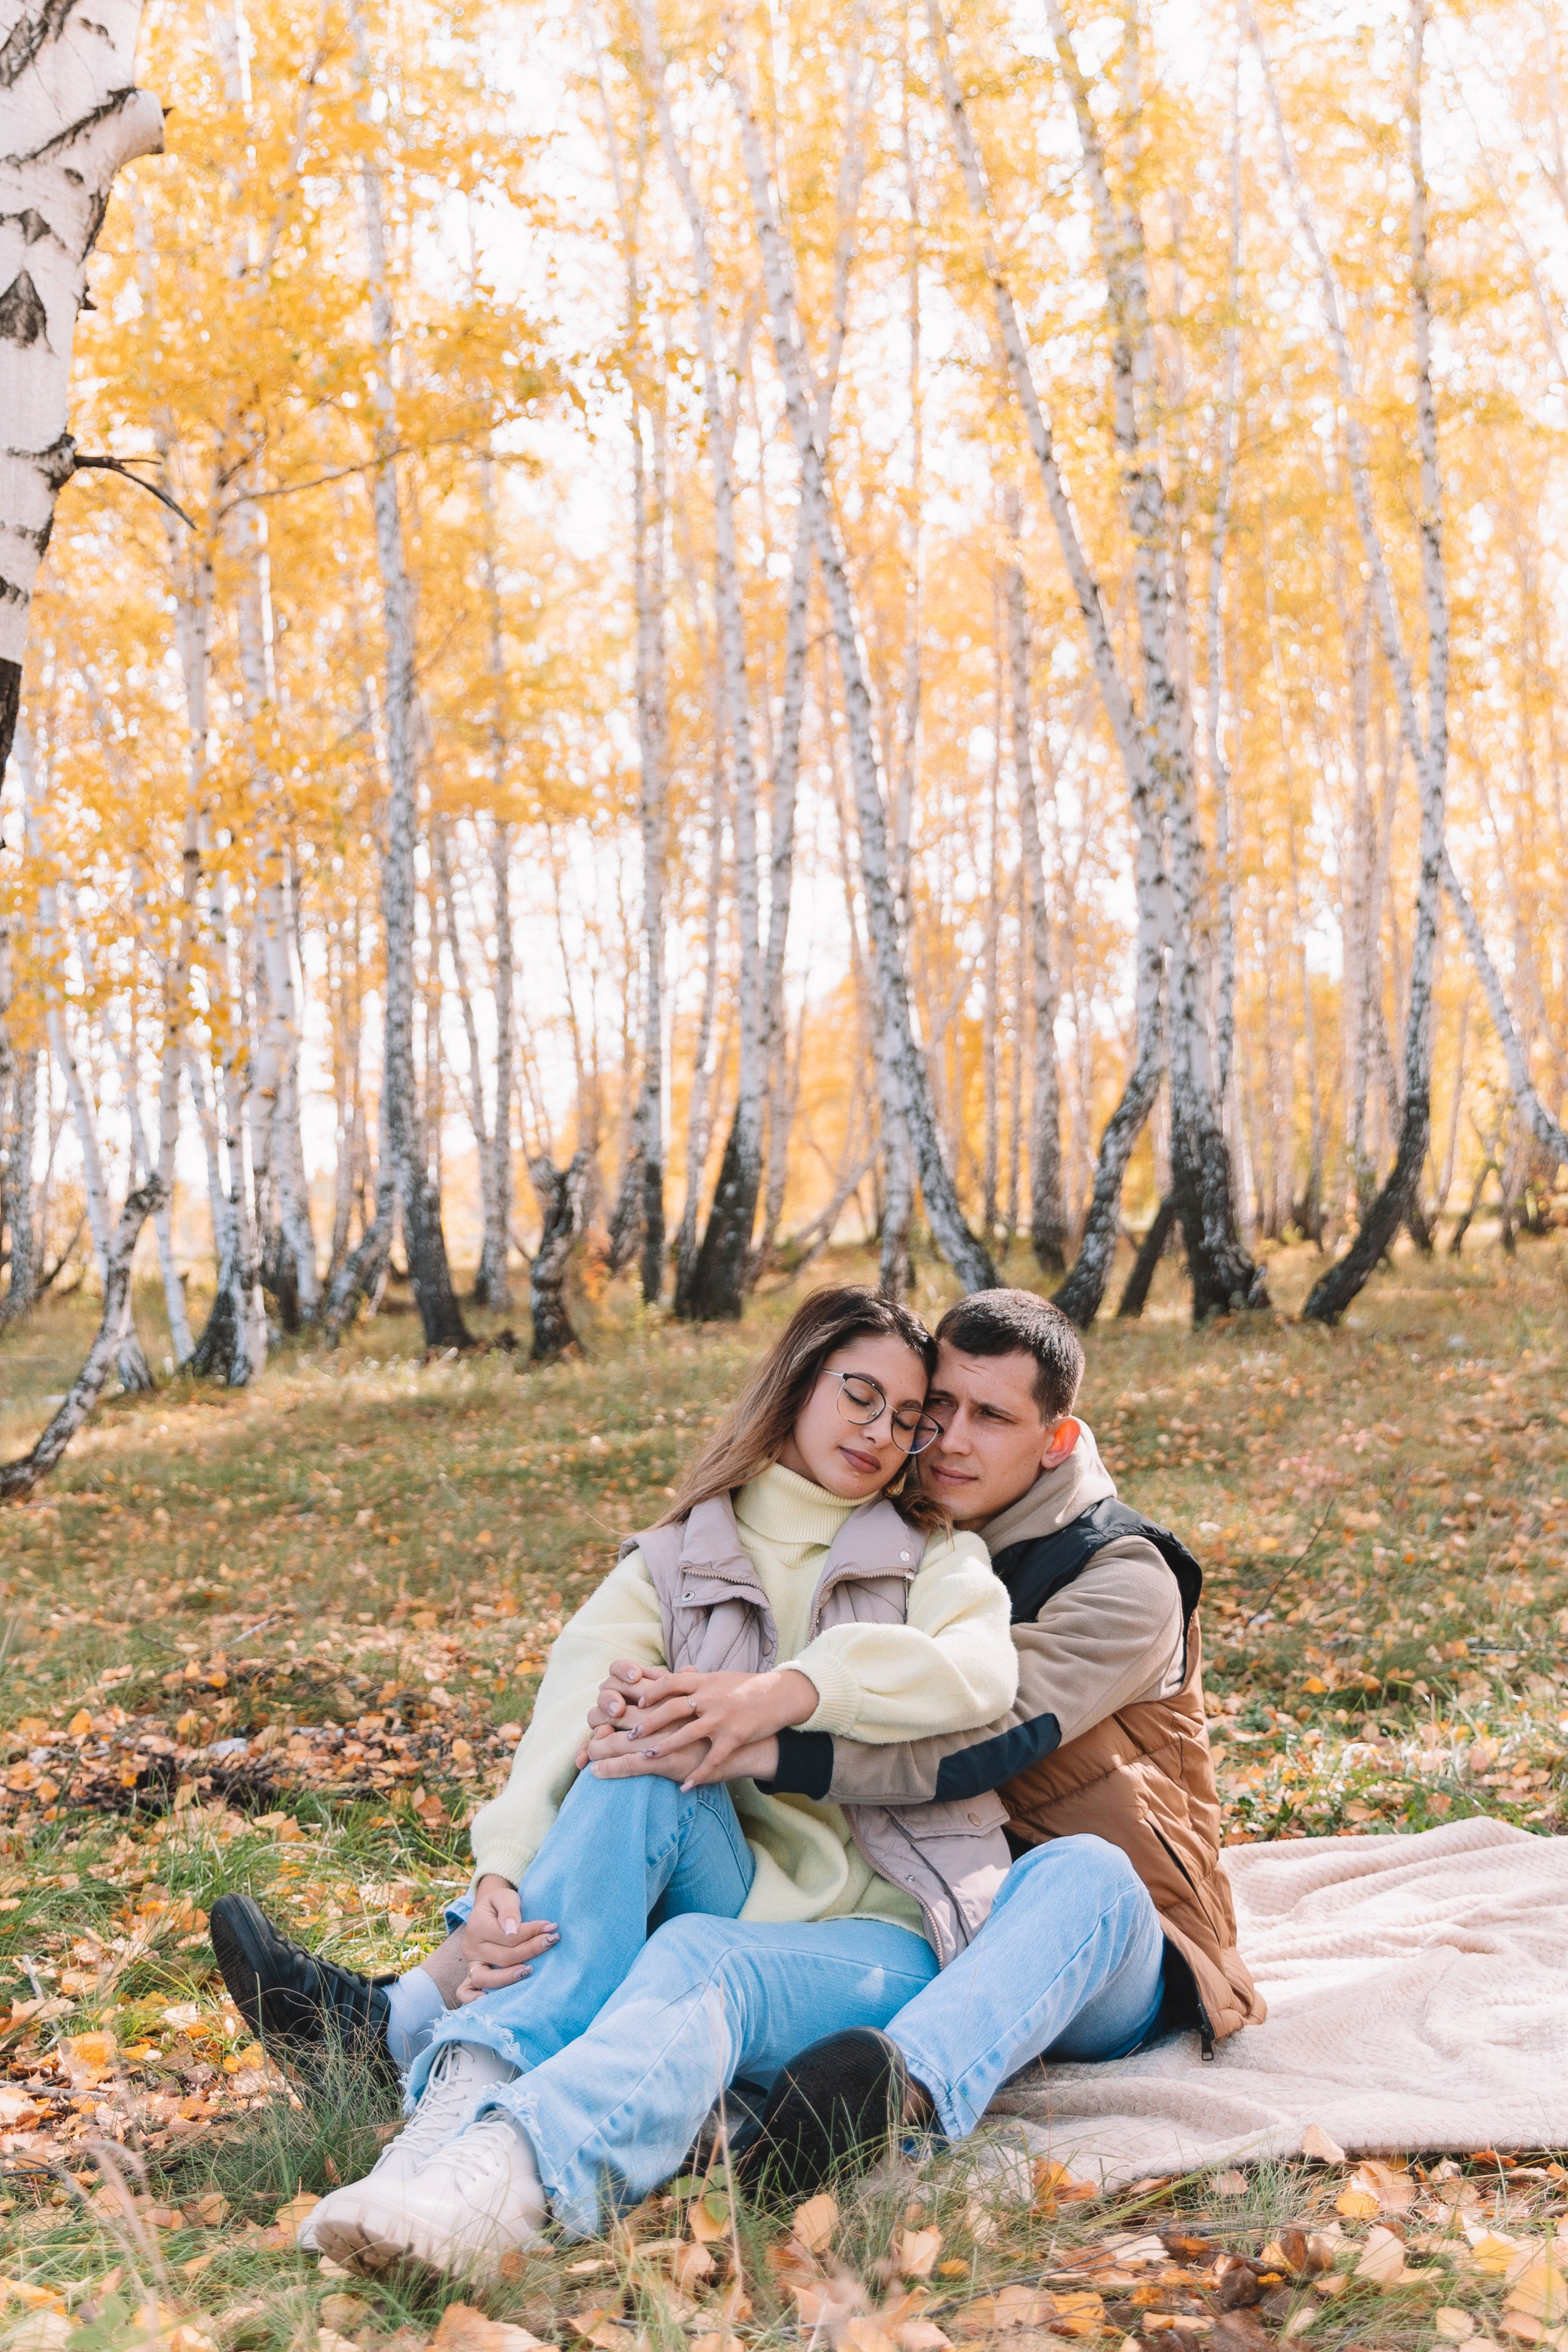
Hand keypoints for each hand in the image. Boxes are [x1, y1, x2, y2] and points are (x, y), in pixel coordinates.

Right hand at [458, 1872, 557, 1993]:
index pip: (508, 1937)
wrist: (489, 1909)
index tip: (551, 1926)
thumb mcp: (505, 1897)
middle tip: (551, 1941)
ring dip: (510, 1977)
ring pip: (488, 1978)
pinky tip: (490, 2000)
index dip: (532, 1932)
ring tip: (530, 1970)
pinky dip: (474, 1998)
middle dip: (530, 1950)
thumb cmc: (500, 1903)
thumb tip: (512, 1931)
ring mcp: (470, 1963)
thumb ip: (509, 1911)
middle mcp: (470, 1947)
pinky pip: (466, 1992)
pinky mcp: (472, 1974)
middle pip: (503, 1957)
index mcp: (477, 1926)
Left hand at [583, 1662, 815, 1785]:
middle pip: (671, 1708)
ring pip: (687, 1733)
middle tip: (629, 1735)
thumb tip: (670, 1676)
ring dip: (664, 1746)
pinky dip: (698, 1774)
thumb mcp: (719, 1677)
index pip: (670, 1682)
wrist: (780, 1695)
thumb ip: (695, 1679)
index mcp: (704, 1681)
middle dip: (648, 1723)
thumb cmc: (747, 1687)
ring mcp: (722, 1718)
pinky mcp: (734, 1736)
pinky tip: (686, 1786)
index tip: (636, 1704)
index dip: (650, 1693)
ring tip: (646, 1757)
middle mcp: (710, 1698)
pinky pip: (713, 1759)